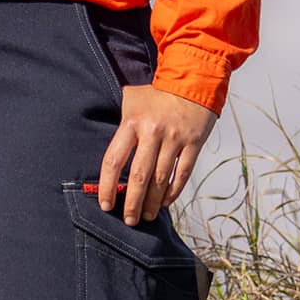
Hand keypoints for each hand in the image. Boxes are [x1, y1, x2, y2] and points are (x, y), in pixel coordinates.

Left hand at [93, 84, 215, 222]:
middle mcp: (152, 132)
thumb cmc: (157, 94)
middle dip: (132, 202)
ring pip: (161, 178)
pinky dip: (173, 191)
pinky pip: (183, 173)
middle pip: (139, 176)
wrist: (193, 80)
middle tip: (128, 220)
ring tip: (147, 216)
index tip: (106, 204)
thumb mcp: (132, 101)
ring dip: (153, 202)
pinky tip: (166, 202)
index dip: (108, 186)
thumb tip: (109, 153)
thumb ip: (121, 125)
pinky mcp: (194, 143)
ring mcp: (174, 139)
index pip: (114, 160)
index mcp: (132, 123)